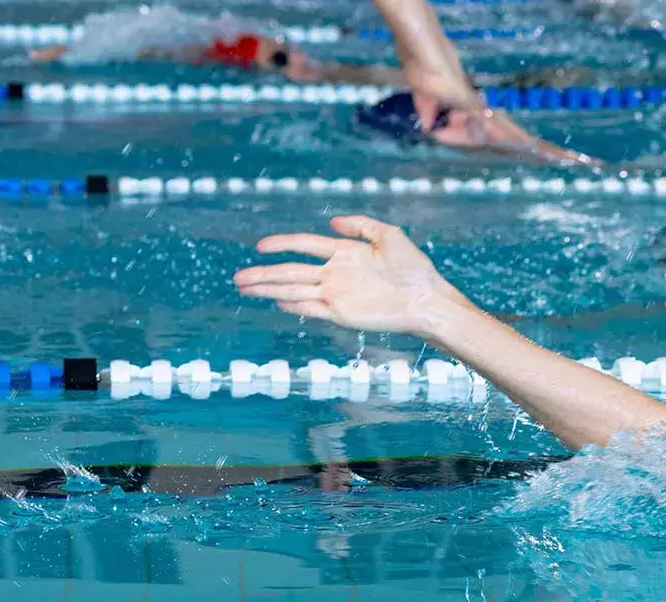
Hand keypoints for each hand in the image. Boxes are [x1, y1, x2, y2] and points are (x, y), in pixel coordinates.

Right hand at [233, 216, 469, 334]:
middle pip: (291, 271)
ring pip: (294, 290)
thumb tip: (331, 222)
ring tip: (244, 289)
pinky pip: (311, 308)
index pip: (304, 246)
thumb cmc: (414, 268)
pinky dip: (293, 305)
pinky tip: (275, 302)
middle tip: (238, 277)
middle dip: (264, 274)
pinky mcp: (342, 313)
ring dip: (269, 290)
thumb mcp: (389, 235)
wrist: (427, 299)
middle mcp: (336, 274)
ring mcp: (337, 294)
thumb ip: (360, 225)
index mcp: (344, 253)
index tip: (260, 246)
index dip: (282, 244)